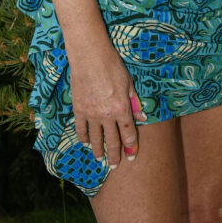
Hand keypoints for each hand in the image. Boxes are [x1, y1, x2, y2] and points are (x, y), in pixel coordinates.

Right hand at [70, 46, 147, 166]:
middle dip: (115, 155)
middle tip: (115, 166)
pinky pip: (81, 129)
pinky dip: (84, 138)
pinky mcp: (78, 109)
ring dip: (98, 151)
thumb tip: (143, 117)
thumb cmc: (112, 66)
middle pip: (111, 141)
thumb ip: (134, 102)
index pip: (128, 133)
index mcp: (121, 108)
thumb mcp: (128, 83)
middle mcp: (106, 115)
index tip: (131, 156)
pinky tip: (86, 143)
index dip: (130, 146)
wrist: (90, 56)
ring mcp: (91, 114)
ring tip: (100, 159)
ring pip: (95, 139)